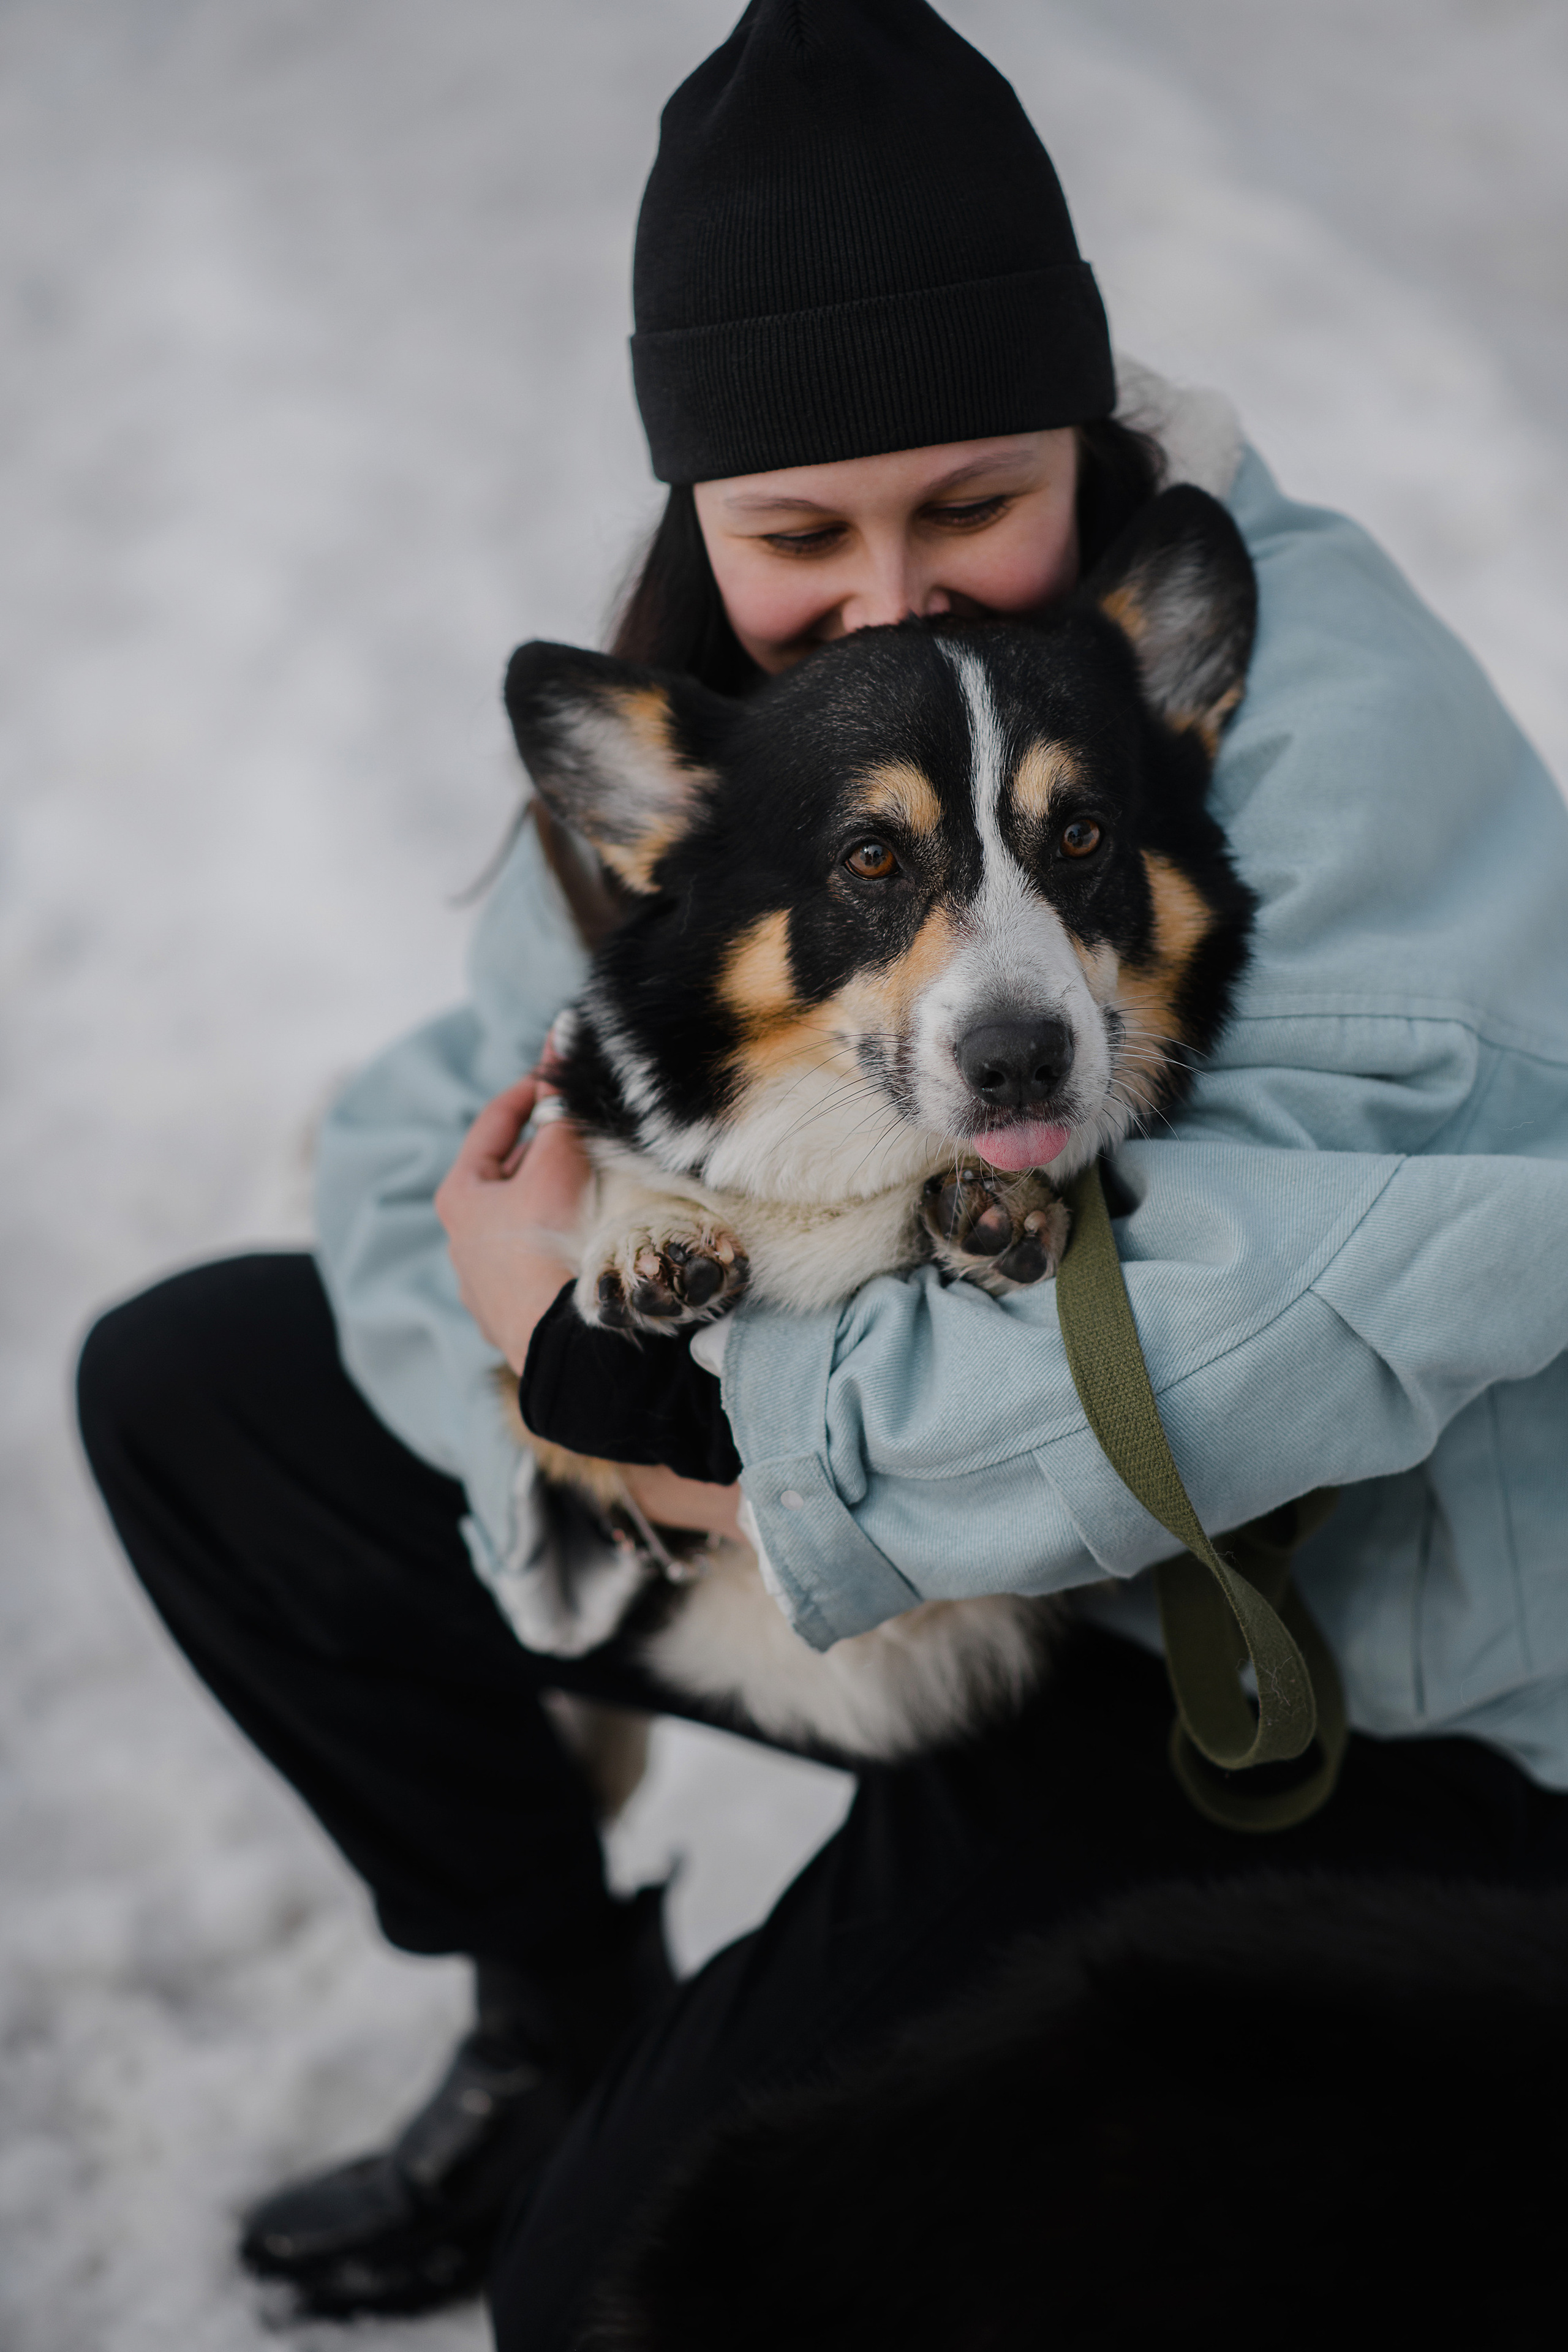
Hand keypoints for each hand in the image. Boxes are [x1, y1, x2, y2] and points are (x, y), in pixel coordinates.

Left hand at [435, 1076, 587, 1375]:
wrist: (563, 1347)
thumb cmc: (549, 1248)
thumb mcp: (557, 1166)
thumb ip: (561, 1106)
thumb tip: (564, 1034)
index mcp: (459, 1196)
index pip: (496, 1121)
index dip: (534, 1088)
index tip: (566, 1072)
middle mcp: (461, 1241)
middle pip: (512, 1173)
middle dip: (552, 1150)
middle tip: (594, 1132)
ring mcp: (484, 1284)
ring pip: (527, 1221)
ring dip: (560, 1201)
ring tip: (602, 1189)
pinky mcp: (512, 1317)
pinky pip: (539, 1264)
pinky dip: (563, 1245)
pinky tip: (592, 1247)